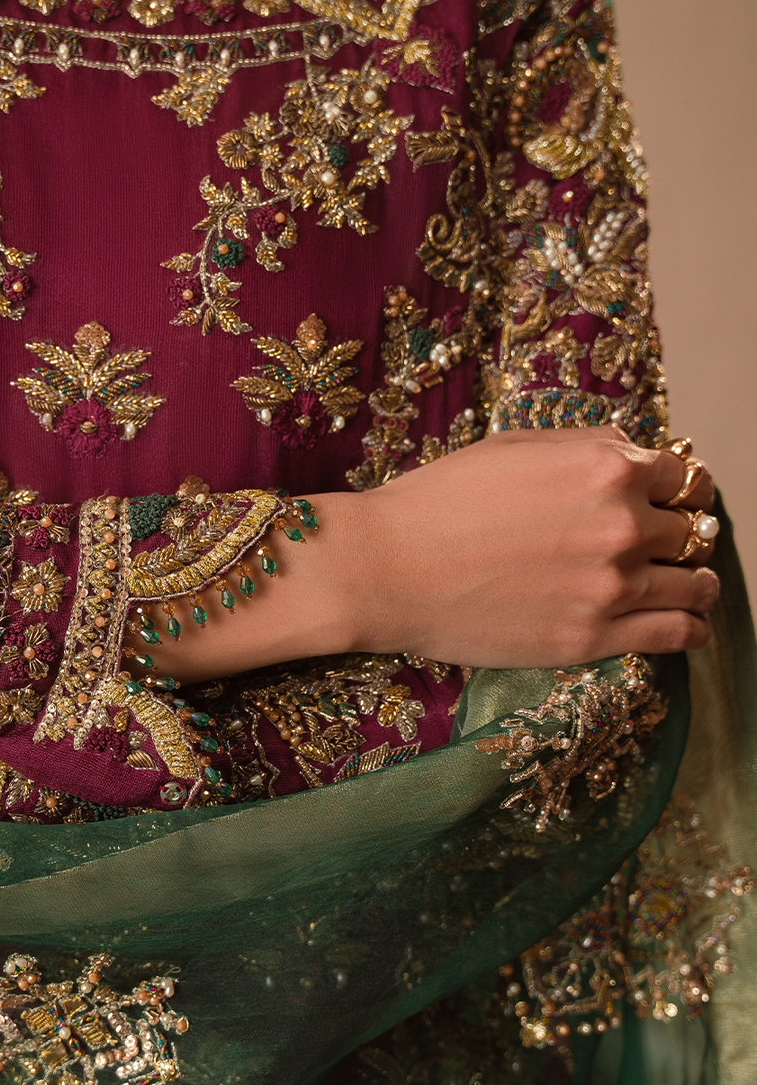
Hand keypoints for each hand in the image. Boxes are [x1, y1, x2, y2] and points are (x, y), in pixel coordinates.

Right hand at [147, 428, 718, 685]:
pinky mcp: (595, 637)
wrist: (387, 567)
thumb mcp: (513, 446)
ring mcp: (612, 585)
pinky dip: (693, 625)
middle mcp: (621, 524)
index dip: (673, 485)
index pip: (680, 474)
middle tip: (666, 540)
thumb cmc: (437, 501)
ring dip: (697, 578)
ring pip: (698, 583)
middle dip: (680, 530)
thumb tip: (632, 458)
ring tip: (688, 582)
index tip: (667, 497)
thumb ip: (584, 448)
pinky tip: (687, 621)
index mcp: (603, 467)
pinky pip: (680, 634)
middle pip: (691, 528)